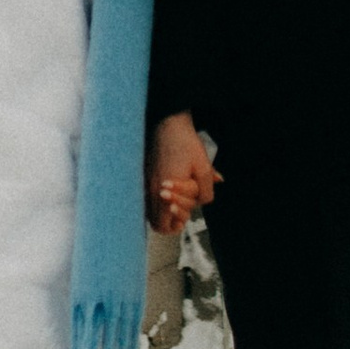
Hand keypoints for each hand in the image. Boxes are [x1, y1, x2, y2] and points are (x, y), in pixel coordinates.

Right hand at [147, 110, 219, 233]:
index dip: (176, 224)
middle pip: (155, 223)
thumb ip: (206, 191)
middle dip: (172, 218)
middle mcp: (150, 190)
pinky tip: (169, 189)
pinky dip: (158, 200)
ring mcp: (144, 184)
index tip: (185, 217)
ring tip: (177, 197)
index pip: (163, 226)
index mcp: (164, 191)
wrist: (168, 122)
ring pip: (150, 212)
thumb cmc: (185, 143)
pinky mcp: (143, 177)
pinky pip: (147, 199)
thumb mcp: (203, 168)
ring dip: (164, 210)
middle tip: (183, 207)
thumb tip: (203, 201)